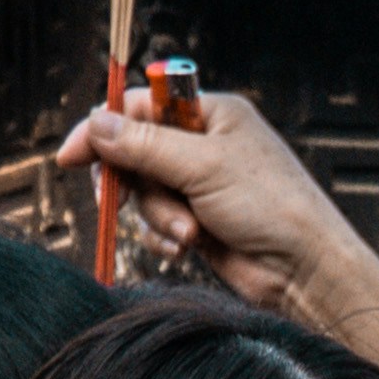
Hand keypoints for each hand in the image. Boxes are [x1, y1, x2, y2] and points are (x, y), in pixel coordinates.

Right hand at [47, 72, 372, 331]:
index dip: (103, 128)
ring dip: (158, 214)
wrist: (305, 271)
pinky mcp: (197, 222)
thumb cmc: (270, 205)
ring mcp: (199, 185)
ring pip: (143, 191)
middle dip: (130, 180)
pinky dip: (164, 235)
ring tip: (187, 231)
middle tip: (113, 199)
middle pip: (134, 151)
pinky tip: (187, 246)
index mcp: (210, 114)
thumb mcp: (202, 166)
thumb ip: (144, 145)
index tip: (72, 155)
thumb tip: (95, 122)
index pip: (141, 106)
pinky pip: (156, 221)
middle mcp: (203, 145)